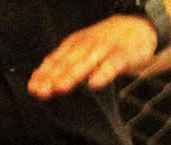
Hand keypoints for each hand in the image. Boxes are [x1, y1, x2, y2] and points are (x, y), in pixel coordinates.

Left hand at [29, 14, 157, 98]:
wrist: (137, 25)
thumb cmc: (109, 43)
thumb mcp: (85, 48)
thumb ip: (69, 62)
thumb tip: (48, 80)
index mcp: (75, 45)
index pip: (55, 60)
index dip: (43, 74)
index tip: (33, 88)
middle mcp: (86, 45)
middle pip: (67, 62)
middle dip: (52, 77)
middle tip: (41, 91)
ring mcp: (104, 49)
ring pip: (85, 62)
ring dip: (71, 75)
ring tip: (60, 88)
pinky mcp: (122, 54)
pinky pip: (112, 64)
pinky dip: (103, 73)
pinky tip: (95, 83)